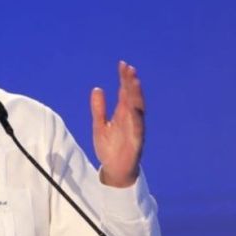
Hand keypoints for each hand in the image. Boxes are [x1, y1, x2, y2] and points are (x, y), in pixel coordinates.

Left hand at [90, 61, 144, 187]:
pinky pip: (138, 129)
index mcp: (123, 113)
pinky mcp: (136, 142)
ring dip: (137, 96)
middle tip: (129, 68)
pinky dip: (137, 118)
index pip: (125, 92)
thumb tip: (97, 88)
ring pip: (138, 109)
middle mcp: (131, 119)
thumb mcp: (99, 125)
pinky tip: (134, 108)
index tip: (122, 64)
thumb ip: (99, 108)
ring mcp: (135, 129)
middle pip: (133, 97)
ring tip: (134, 82)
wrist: (115, 171)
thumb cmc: (110, 148)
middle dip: (131, 83)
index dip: (124, 78)